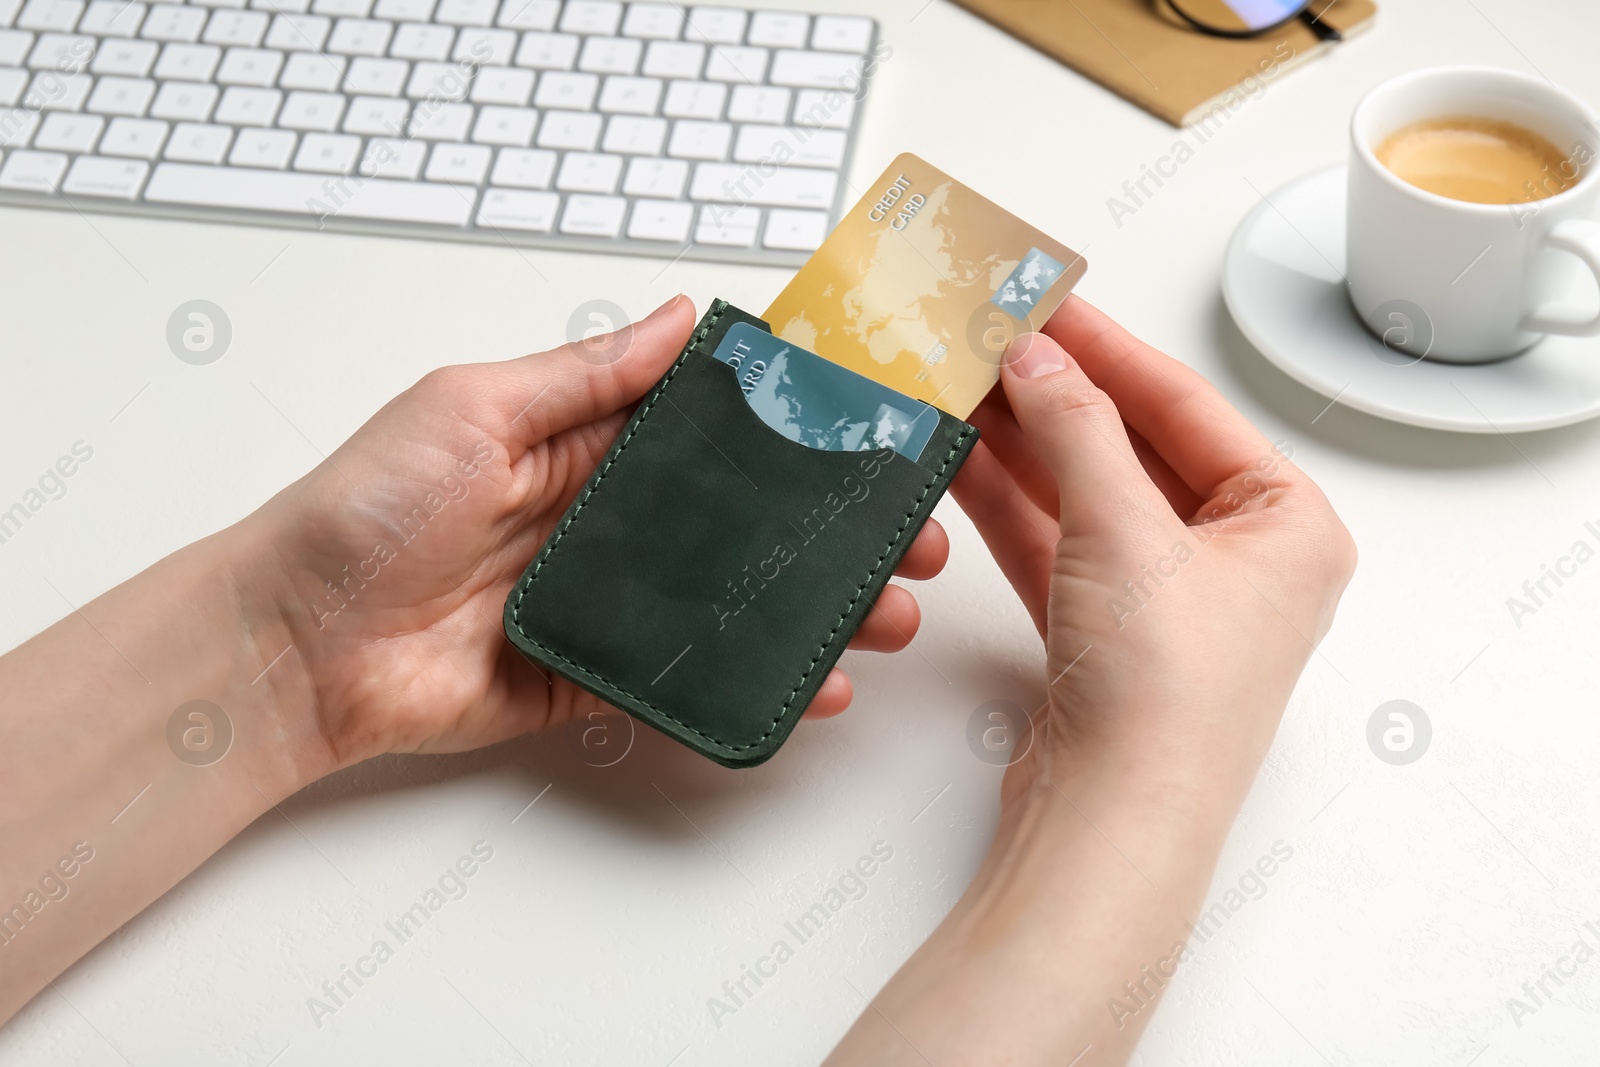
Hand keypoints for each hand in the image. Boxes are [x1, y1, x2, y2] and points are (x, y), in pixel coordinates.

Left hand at [244, 295, 948, 771]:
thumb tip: (678, 315)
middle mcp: (602, 524)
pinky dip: (750, 687)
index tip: (866, 435)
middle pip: (737, 524)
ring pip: (728, 605)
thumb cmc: (365, 512)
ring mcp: (603, 606)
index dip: (788, 432)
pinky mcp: (589, 681)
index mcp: (578, 447)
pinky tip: (814, 685)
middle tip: (906, 539)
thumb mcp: (472, 410)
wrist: (295, 646)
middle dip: (826, 531)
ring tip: (885, 616)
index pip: (706, 431)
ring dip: (810, 609)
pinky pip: (684, 682)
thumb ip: (584, 376)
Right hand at [824, 297, 1355, 1066]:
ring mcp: (1167, 600)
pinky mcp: (1106, 636)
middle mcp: (1237, 559)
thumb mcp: (1124, 530)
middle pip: (1132, 446)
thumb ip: (1076, 428)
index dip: (1107, 348)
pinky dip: (1012, 503)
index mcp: (1288, 524)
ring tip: (960, 385)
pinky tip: (960, 458)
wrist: (1114, 821)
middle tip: (990, 338)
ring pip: (1086, 495)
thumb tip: (1036, 358)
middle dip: (1056, 395)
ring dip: (1024, 444)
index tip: (1045, 300)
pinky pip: (1057, 544)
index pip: (1186, 404)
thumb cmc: (1164, 696)